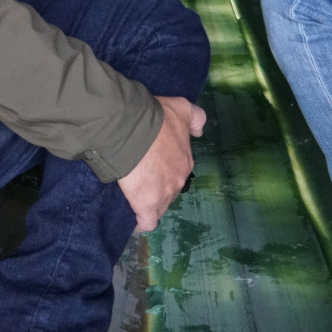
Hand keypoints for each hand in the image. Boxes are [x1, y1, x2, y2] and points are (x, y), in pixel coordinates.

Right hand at [116, 95, 206, 232]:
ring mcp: (164, 195)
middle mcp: (179, 180)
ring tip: (136, 195)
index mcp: (186, 160)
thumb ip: (195, 119)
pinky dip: (143, 221)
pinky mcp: (147, 206)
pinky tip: (137, 219)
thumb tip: (199, 132)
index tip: (154, 163)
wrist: (133, 130)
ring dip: (151, 202)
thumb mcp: (182, 109)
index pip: (178, 170)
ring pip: (160, 205)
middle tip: (142, 174)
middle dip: (158, 184)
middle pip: (170, 188)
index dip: (165, 167)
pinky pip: (148, 221)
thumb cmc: (157, 119)